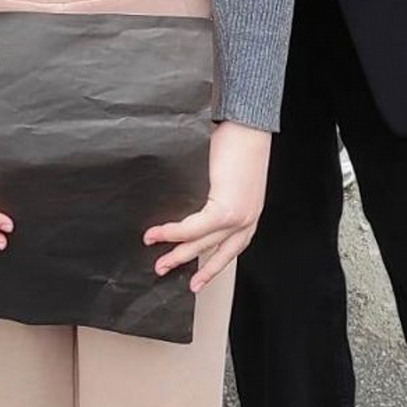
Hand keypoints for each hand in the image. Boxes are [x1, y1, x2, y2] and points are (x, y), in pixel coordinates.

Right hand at [144, 122, 271, 290]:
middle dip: (184, 261)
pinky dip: (173, 231)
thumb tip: (188, 204)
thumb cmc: (240, 143)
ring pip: (201, 243)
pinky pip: (193, 227)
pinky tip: (158, 233)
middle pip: (212, 251)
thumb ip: (214, 195)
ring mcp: (239, 217)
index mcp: (249, 214)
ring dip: (175, 252)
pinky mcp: (226, 209)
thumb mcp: (229, 177)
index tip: (195, 280)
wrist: (249, 126)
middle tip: (163, 269)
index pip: (228, 249)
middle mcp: (247, 220)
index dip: (210, 267)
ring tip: (157, 258)